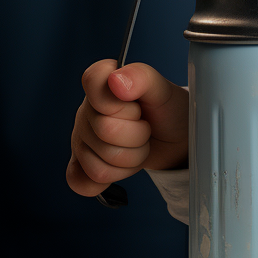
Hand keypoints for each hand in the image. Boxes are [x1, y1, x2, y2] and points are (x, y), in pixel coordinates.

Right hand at [66, 59, 188, 196]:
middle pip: (105, 131)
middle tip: (146, 127)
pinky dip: (112, 177)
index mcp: (102, 83)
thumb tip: (115, 79)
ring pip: (98, 163)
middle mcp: (87, 110)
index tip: (137, 105)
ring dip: (131, 158)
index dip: (120, 101)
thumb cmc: (169, 110)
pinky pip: (82, 182)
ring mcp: (81, 139)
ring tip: (140, 144)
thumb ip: (142, 76)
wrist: (176, 139)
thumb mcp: (163, 90)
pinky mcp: (81, 164)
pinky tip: (123, 166)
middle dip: (137, 134)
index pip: (93, 83)